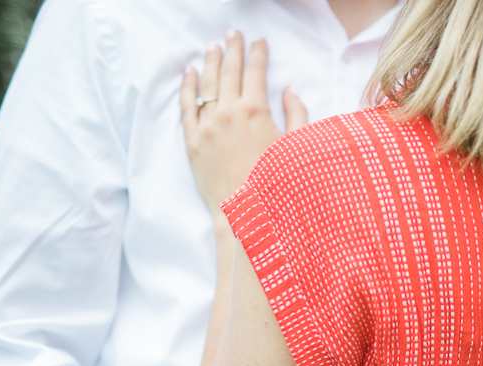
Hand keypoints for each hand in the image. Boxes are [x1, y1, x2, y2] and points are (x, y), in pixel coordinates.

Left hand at [180, 30, 308, 213]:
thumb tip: (289, 91)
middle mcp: (228, 112)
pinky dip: (188, 86)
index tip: (259, 41)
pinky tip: (190, 72)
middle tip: (234, 34)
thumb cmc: (276, 184)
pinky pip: (187, 106)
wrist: (247, 214)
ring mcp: (207, 126)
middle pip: (229, 71)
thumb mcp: (295, 146)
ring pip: (207, 84)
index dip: (258, 53)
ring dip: (211, 61)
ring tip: (214, 46)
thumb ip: (296, 114)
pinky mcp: (193, 141)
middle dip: (233, 49)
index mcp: (255, 110)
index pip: (255, 71)